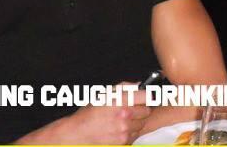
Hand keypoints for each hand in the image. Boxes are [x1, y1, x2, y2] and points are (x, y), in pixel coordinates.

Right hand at [16, 84, 150, 144]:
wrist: (78, 133)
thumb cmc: (90, 113)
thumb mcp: (106, 93)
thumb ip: (125, 87)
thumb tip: (139, 85)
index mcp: (122, 100)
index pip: (147, 96)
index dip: (147, 96)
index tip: (147, 97)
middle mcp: (125, 115)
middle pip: (147, 111)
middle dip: (140, 110)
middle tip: (130, 109)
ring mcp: (125, 130)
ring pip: (141, 124)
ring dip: (135, 122)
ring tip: (122, 120)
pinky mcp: (123, 142)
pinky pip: (135, 135)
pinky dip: (130, 133)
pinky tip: (119, 129)